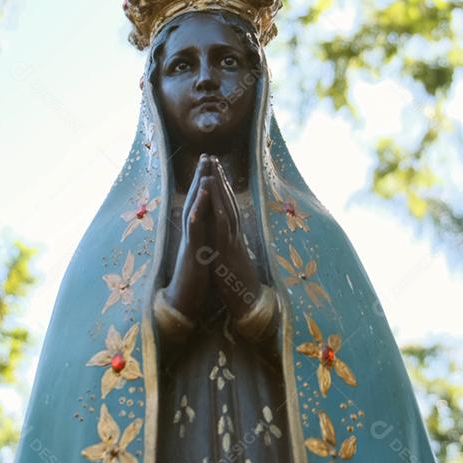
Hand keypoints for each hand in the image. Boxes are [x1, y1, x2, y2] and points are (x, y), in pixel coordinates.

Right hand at [163, 155, 215, 319]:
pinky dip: (198, 209)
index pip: (200, 204)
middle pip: (194, 200)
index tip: (211, 165)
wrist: (183, 301)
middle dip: (201, 177)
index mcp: (195, 233)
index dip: (204, 184)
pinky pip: (195, 227)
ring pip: (193, 209)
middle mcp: (190, 233)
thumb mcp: (201, 254)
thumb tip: (206, 227)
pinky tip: (202, 195)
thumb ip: (202, 238)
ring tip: (204, 168)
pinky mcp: (192, 250)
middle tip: (206, 155)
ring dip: (198, 188)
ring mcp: (190, 240)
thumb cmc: (193, 279)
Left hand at [206, 158, 262, 318]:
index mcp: (233, 236)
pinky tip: (214, 199)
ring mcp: (232, 243)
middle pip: (229, 202)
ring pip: (227, 210)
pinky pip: (224, 230)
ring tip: (213, 169)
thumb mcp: (230, 258)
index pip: (228, 206)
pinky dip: (219, 212)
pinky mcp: (228, 253)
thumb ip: (226, 244)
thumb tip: (222, 234)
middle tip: (213, 158)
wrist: (250, 304)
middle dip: (220, 179)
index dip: (221, 187)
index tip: (215, 168)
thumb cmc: (239, 284)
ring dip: (220, 189)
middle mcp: (234, 235)